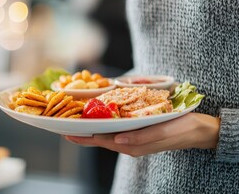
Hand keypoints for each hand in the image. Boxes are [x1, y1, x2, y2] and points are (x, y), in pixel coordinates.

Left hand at [65, 113, 219, 156]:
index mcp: (132, 145)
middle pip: (100, 138)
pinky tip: (98, 118)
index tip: (65, 131)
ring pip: (106, 135)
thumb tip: (116, 139)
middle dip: (82, 132)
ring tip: (75, 120)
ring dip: (91, 128)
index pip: (101, 141)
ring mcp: (132, 139)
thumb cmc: (181, 129)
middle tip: (64, 123)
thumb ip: (139, 138)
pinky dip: (104, 124)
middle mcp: (129, 144)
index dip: (82, 136)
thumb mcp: (162, 132)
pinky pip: (115, 130)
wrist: (198, 130)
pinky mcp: (137, 133)